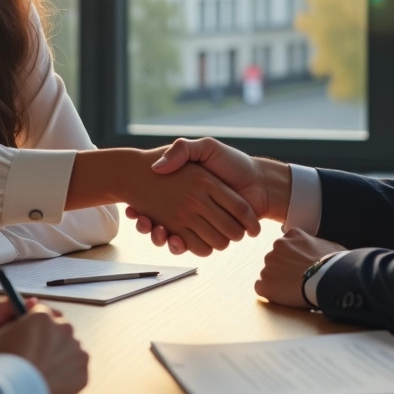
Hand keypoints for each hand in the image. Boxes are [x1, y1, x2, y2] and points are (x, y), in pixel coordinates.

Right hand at [0, 304, 88, 393]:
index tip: (33, 332)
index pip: (44, 311)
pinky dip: (68, 374)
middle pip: (61, 328)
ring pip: (71, 348)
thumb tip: (28, 312)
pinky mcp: (82, 372)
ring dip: (61, 355)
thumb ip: (18, 321)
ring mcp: (75, 350)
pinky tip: (52, 380)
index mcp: (42, 316)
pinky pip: (76, 369)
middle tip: (38, 354)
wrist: (12, 392)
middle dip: (52, 337)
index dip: (36, 323)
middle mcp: (63, 328)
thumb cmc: (0, 364)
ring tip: (44, 369)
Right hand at [125, 138, 289, 252]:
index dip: (142, 209)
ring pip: (171, 236)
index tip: (132, 209)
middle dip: (147, 225)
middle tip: (140, 220)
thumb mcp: (205, 147)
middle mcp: (190, 205)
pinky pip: (190, 245)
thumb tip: (158, 167)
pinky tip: (171, 238)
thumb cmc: (233, 162)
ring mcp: (198, 220)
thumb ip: (182, 150)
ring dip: (159, 237)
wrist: (260, 181)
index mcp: (185, 188)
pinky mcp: (208, 234)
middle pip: (160, 221)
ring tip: (153, 228)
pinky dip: (179, 246)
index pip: (156, 200)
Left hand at [254, 228, 345, 308]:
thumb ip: (315, 245)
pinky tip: (285, 296)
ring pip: (269, 272)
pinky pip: (261, 287)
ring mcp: (269, 265)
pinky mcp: (264, 284)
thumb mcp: (327, 246)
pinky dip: (270, 292)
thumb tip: (320, 251)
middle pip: (276, 258)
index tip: (302, 266)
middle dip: (284, 268)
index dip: (294, 258)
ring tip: (294, 289)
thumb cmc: (333, 264)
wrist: (328, 280)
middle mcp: (277, 246)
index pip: (287, 246)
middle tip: (298, 279)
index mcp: (292, 235)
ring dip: (277, 280)